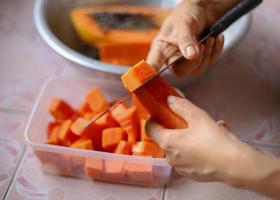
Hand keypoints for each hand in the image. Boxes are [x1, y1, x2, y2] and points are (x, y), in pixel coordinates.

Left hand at [145, 96, 279, 198]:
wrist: (236, 165)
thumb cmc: (214, 140)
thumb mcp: (198, 117)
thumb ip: (181, 106)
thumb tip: (169, 100)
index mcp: (167, 142)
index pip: (149, 129)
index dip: (153, 118)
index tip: (161, 112)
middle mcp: (170, 157)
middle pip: (165, 137)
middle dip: (175, 126)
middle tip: (190, 119)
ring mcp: (180, 167)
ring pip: (179, 147)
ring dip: (188, 136)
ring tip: (209, 129)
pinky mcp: (191, 174)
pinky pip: (189, 157)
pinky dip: (195, 148)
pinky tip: (212, 142)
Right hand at [147, 0, 231, 75]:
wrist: (204, 9)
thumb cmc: (187, 13)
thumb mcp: (184, 24)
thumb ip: (186, 39)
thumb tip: (191, 56)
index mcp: (161, 49)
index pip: (153, 66)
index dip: (150, 75)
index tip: (149, 81)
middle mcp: (171, 57)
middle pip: (181, 72)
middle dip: (195, 61)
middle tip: (203, 45)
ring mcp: (186, 60)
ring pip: (197, 70)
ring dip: (207, 55)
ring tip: (210, 39)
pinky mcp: (199, 59)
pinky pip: (209, 63)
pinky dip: (215, 51)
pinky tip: (216, 38)